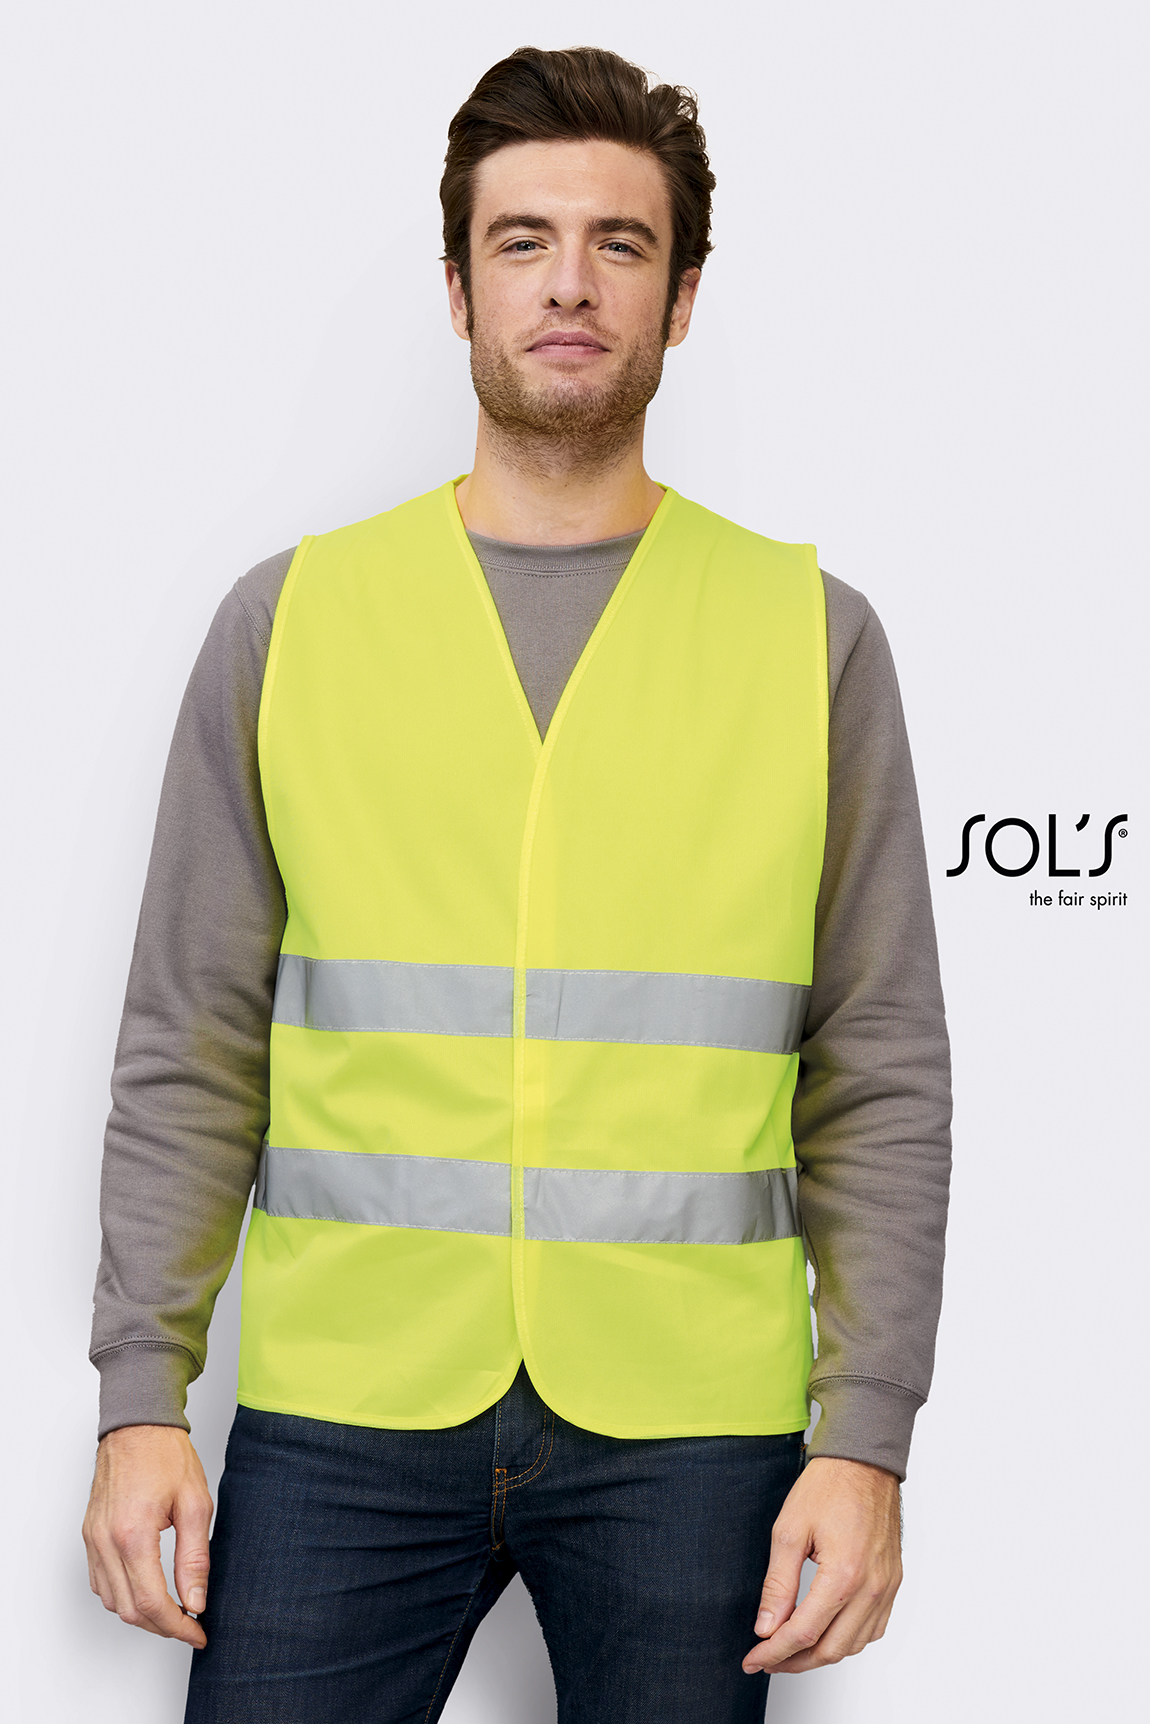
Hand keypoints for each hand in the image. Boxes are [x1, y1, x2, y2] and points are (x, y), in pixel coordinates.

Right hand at [83, 1424, 213, 1649]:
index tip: (198, 1631)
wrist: (138, 1425)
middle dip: (162, 1625)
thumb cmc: (165, 1455)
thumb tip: (196, 1599)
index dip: (178, 1626)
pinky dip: (122, 1595)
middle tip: (190, 1623)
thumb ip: (194, 1558)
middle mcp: (106, 1542)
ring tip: (173, 1608)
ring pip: (112, 1601)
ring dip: (141, 1614)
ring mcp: (93, 1539)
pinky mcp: (90, 1535)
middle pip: (130, 1610)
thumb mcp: (195, 1504)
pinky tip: (145, 1588)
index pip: (153, 1603)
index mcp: (133, 1535)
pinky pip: (100, 1582)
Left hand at [742, 1455, 901, 1674]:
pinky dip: (847, 1640)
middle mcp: (871, 1588)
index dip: (774, 1652)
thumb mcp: (789, 1530)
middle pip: (830, 1649)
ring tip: (791, 1648)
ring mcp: (886, 1587)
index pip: (804, 1633)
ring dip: (821, 1654)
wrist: (864, 1460)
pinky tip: (826, 1632)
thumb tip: (766, 1626)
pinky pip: (873, 1629)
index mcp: (843, 1575)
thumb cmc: (828, 1486)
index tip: (754, 1659)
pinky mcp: (893, 1582)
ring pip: (853, 1645)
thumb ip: (778, 1584)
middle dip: (794, 1661)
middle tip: (767, 1658)